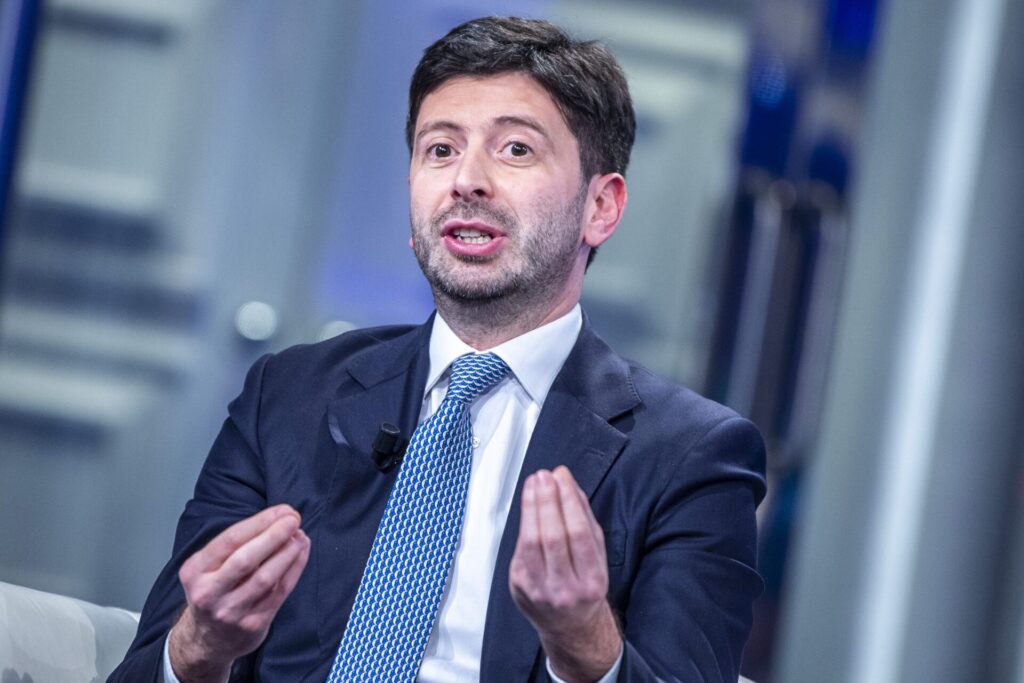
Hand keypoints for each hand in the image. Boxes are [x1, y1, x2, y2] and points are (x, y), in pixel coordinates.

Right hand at [168, 504, 309, 682]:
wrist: (207, 641)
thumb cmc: (214, 592)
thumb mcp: (209, 567)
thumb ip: (236, 545)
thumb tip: (277, 518)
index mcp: (196, 571)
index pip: (230, 540)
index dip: (260, 522)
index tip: (282, 510)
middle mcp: (210, 592)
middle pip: (246, 559)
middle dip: (274, 535)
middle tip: (293, 519)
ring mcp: (231, 611)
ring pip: (265, 578)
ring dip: (288, 552)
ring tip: (300, 536)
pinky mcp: (253, 624)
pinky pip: (279, 593)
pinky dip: (294, 569)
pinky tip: (301, 553)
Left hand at [509, 466, 621, 681]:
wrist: (570, 626)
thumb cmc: (584, 586)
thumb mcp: (597, 556)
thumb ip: (585, 520)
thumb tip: (570, 485)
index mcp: (592, 582)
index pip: (579, 535)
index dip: (568, 502)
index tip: (562, 478)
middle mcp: (565, 590)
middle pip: (553, 537)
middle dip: (547, 501)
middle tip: (545, 476)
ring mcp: (539, 590)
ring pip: (532, 541)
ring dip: (532, 507)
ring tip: (534, 483)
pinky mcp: (519, 587)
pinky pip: (521, 549)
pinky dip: (524, 523)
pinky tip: (528, 504)